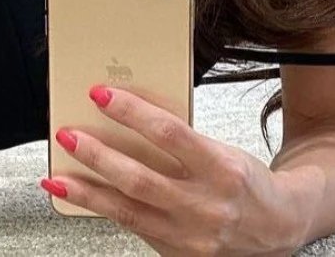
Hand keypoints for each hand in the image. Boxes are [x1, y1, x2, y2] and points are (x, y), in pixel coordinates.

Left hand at [41, 86, 298, 255]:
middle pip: (140, 178)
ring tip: (56, 176)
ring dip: (86, 191)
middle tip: (68, 134)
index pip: (170, 134)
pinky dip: (102, 210)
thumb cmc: (244, 180)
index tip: (100, 94)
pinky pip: (132, 227)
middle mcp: (206, 205)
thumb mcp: (221, 150)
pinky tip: (79, 196)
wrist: (278, 228)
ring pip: (128, 210)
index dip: (131, 112)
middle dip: (97, 156)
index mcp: (222, 167)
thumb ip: (178, 140)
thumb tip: (126, 114)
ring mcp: (191, 235)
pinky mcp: (178, 253)